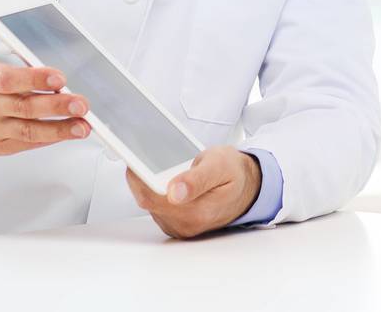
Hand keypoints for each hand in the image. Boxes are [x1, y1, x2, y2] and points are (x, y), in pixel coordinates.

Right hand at [0, 0, 90, 154]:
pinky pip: (27, 143)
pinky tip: (70, 132)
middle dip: (56, 106)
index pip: (9, 80)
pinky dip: (49, 138)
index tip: (59, 76)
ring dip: (59, 129)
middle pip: (25, 107)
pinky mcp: (0, 145)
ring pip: (29, 131)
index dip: (34, 79)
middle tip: (82, 103)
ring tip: (84, 124)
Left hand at [126, 147, 262, 238]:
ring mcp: (179, 225)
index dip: (138, 178)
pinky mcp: (175, 222)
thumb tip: (175, 192)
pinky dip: (155, 188)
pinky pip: (155, 205)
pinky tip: (164, 175)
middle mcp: (185, 224)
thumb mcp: (220, 167)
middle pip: (147, 200)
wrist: (247, 188)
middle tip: (147, 154)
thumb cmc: (234, 174)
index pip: (152, 198)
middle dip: (143, 176)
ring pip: (149, 203)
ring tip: (160, 164)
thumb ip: (197, 180)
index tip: (133, 158)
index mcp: (196, 212)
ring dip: (149, 182)